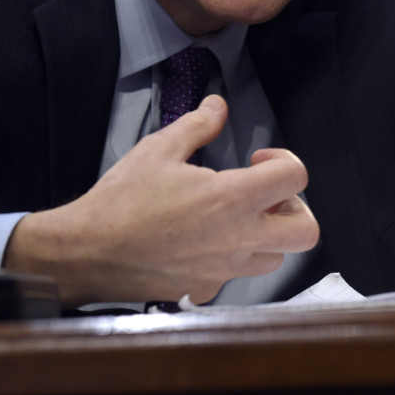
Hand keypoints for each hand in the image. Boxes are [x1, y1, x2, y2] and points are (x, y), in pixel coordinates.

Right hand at [3, 94, 318, 305]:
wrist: (88, 253)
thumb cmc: (122, 200)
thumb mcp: (159, 148)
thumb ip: (197, 125)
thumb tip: (218, 105)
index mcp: (231, 198)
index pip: (296, 178)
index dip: (284, 162)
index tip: (256, 161)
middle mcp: (238, 239)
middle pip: (306, 231)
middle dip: (292, 207)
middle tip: (262, 195)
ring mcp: (224, 270)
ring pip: (276, 257)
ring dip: (266, 235)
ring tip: (233, 217)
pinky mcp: (206, 289)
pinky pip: (236, 276)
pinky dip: (231, 259)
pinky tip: (202, 241)